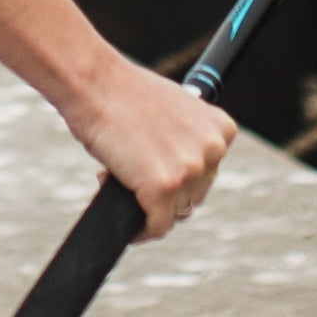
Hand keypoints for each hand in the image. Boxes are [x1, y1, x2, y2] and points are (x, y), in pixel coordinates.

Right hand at [76, 54, 234, 239]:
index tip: (158, 171)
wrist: (95, 84)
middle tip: (133, 176)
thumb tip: (180, 172)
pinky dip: (142, 232)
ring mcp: (189, 170)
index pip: (208, 172)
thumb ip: (186, 139)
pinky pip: (158, 227)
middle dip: (165, 193)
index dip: (180, 175)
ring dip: (150, 208)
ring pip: (175, 213)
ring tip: (122, 183)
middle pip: (194, 195)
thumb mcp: (173, 109)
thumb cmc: (125, 93)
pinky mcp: (162, 189)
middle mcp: (212, 149)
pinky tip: (130, 227)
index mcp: (221, 129)